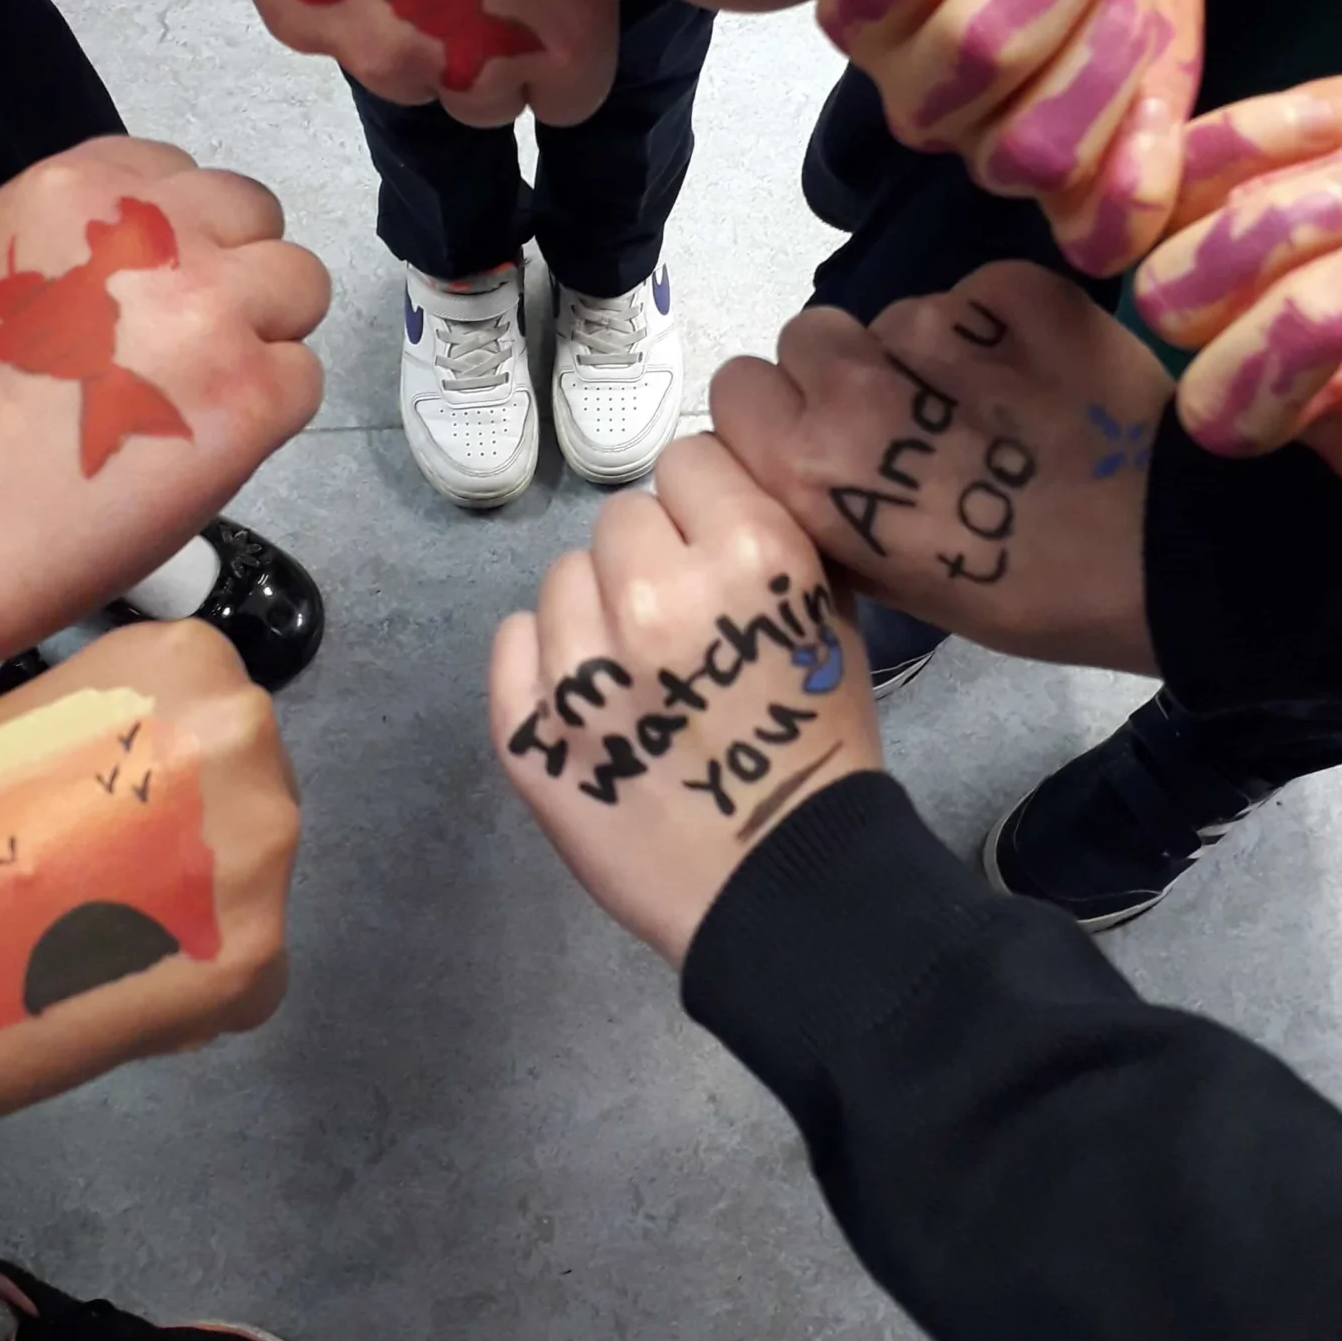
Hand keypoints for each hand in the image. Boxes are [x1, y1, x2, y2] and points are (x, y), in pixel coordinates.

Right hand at [0, 138, 328, 725]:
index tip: (151, 292)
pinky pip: (305, 377)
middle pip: (255, 217)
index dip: (179, 238)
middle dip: (235, 275)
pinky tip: (199, 448)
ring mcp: (212, 305)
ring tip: (196, 399)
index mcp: (77, 189)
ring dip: (266, 336)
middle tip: (188, 350)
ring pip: (301, 285)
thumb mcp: (13, 277)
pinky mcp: (253, 390)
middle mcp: (152, 227)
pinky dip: (269, 415)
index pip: (178, 173)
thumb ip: (94, 253)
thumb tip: (172, 274)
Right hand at [0, 623, 298, 1204]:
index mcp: (183, 663)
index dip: (161, 767)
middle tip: (94, 878)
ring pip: (249, 881)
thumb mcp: (27, 721)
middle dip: (188, 834)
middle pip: (246, 788)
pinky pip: (247, 972)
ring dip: (189, 911)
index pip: (216, 707)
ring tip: (89, 935)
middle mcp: (243, 741)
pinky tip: (106, 988)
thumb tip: (166, 770)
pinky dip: (192, 988)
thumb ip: (119, 728)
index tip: (107, 804)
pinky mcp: (254, 958)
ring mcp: (261, 851)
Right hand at [218, 0, 622, 124]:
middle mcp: (466, 72)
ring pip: (406, 70)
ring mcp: (371, 53)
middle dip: (484, 48)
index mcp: (558, 42)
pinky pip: (335, 26)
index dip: (558, 49)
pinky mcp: (296, 21)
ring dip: (412, 27)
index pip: (569, 101)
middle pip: (484, 100)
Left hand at [490, 434, 880, 965]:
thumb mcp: (830, 619)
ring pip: (561, 577)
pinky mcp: (528, 728)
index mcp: (746, 555)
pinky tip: (589, 700)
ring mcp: (581, 667)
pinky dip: (543, 663)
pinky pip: (511, 640)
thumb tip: (717, 488)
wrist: (783, 880)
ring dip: (595, 611)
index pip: (688, 460)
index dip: (704, 503)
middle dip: (649, 558)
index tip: (714, 549)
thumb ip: (774, 537)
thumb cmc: (819, 744)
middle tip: (678, 622)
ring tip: (636, 672)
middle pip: (619, 518)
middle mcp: (654, 596)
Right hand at [711, 260, 1165, 670]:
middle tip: (910, 424)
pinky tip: (1042, 379)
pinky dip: (998, 327)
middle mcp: (858, 387)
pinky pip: (973, 293)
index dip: (779, 417)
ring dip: (926, 354)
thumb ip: (827, 510)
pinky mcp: (1014, 289)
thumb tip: (801, 466)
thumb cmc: (1028, 598)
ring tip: (996, 410)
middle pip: (805, 338)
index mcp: (814, 470)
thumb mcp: (899, 585)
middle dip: (843, 373)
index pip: (736, 391)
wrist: (1174, 557)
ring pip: (894, 315)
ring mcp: (942, 328)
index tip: (825, 444)